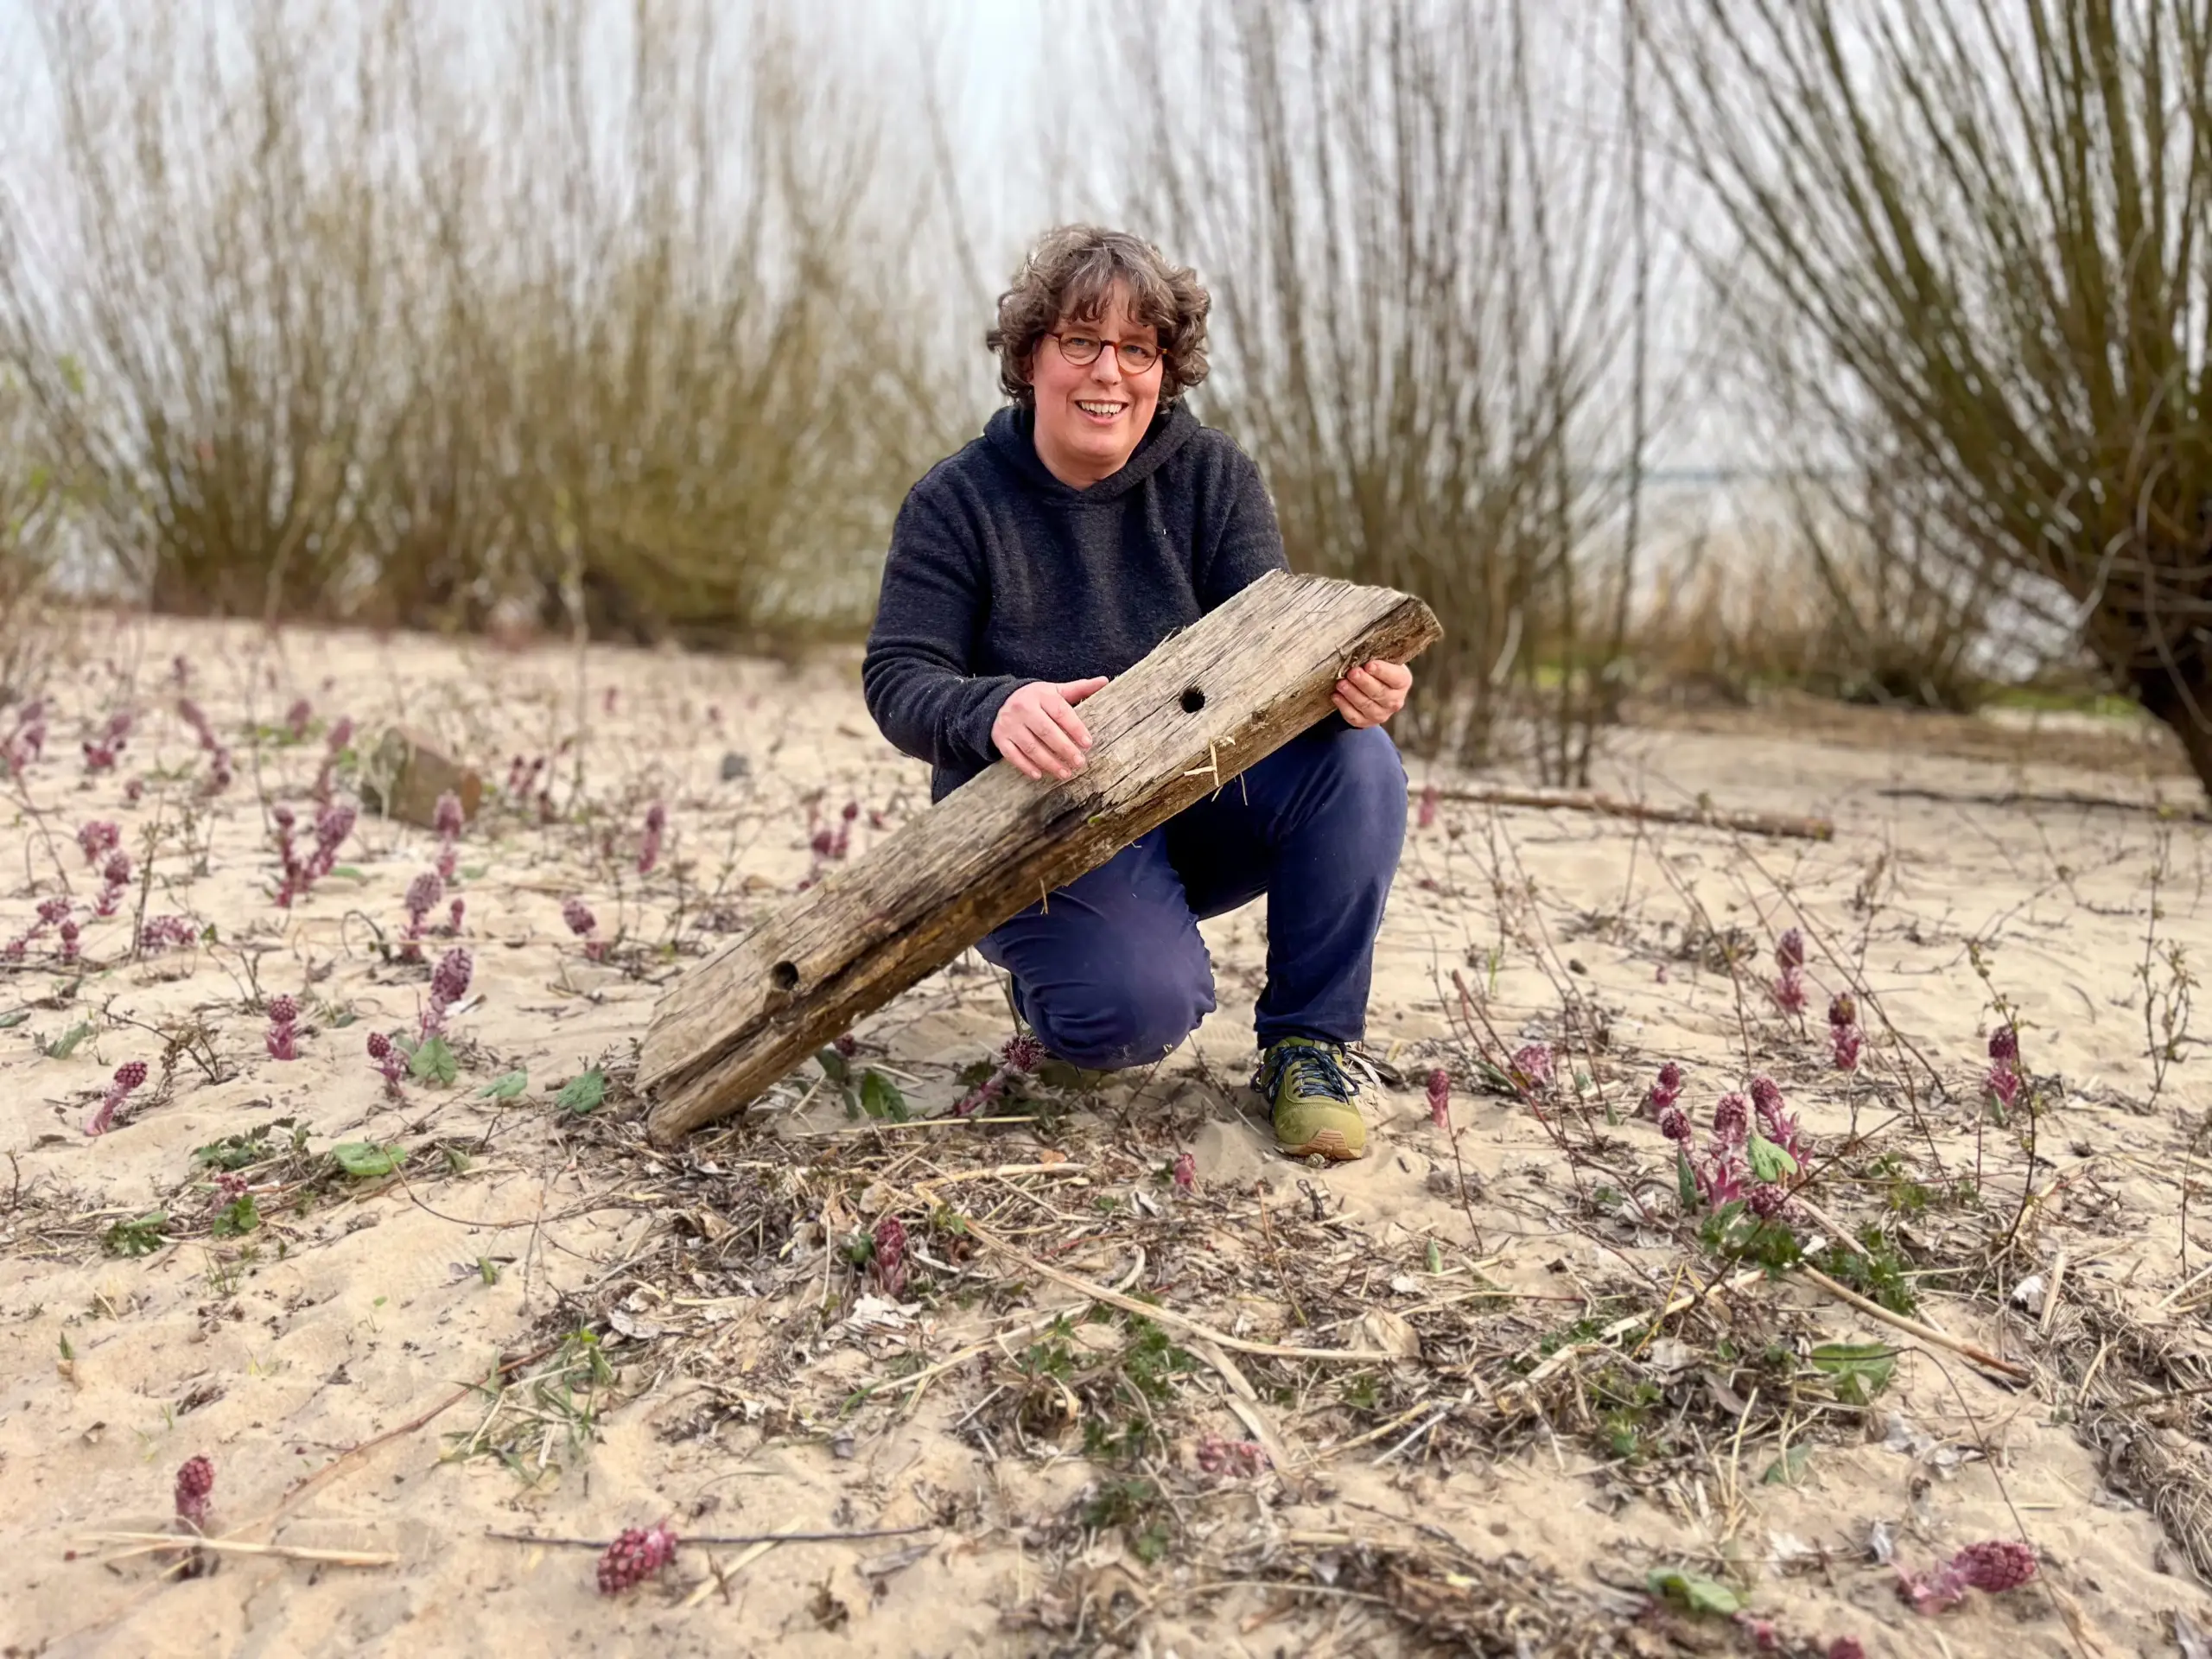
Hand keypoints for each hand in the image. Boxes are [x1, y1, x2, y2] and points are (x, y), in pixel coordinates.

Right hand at [993, 676, 1108, 780]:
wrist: (1000, 701)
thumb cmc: (1036, 698)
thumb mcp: (1055, 690)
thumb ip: (1079, 688)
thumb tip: (1104, 681)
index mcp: (1041, 695)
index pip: (1060, 712)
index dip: (1075, 728)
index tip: (1088, 743)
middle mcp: (1023, 708)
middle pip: (1046, 731)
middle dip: (1065, 749)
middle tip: (1080, 762)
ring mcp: (1010, 724)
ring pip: (1031, 746)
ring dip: (1049, 762)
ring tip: (1065, 773)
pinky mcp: (1000, 738)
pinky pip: (1013, 755)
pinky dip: (1026, 766)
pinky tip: (1040, 775)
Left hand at [1333, 659, 1410, 727]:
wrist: (1374, 687)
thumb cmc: (1377, 670)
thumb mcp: (1383, 660)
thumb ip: (1377, 655)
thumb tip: (1362, 648)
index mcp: (1402, 681)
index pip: (1395, 677)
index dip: (1383, 671)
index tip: (1369, 665)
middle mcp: (1395, 700)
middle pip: (1379, 693)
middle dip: (1364, 682)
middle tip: (1352, 673)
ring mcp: (1381, 714)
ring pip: (1366, 705)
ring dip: (1352, 694)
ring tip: (1341, 684)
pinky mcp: (1366, 722)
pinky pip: (1354, 717)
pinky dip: (1344, 707)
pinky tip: (1336, 696)